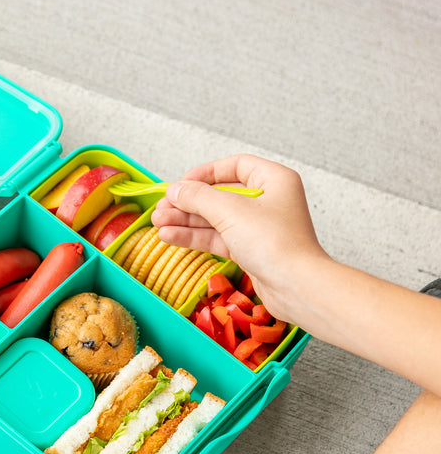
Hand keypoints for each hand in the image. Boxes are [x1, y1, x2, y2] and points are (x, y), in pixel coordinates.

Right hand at [151, 154, 329, 321]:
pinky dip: (195, 237)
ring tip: (158, 223)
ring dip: (186, 221)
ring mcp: (258, 228)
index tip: (182, 183)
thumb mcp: (231, 212)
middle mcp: (268, 201)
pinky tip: (170, 237)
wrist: (296, 287)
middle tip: (162, 207)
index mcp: (273, 180)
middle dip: (188, 202)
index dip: (205, 172)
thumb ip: (199, 198)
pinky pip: (217, 238)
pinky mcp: (250, 251)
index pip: (235, 166)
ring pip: (215, 219)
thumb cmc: (275, 244)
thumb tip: (175, 189)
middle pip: (220, 194)